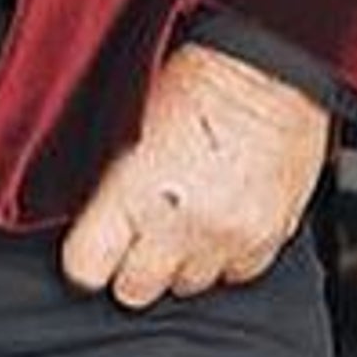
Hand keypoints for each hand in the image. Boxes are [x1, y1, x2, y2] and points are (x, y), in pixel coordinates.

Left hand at [58, 39, 330, 307]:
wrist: (269, 65)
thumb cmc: (199, 77)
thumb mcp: (125, 122)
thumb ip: (107, 185)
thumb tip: (93, 223)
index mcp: (132, 190)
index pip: (86, 269)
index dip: (87, 259)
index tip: (94, 248)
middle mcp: (178, 222)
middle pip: (135, 290)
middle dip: (134, 266)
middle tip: (141, 233)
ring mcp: (227, 235)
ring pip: (189, 286)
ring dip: (183, 259)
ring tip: (187, 216)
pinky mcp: (268, 237)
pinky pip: (237, 274)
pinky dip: (228, 255)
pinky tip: (223, 218)